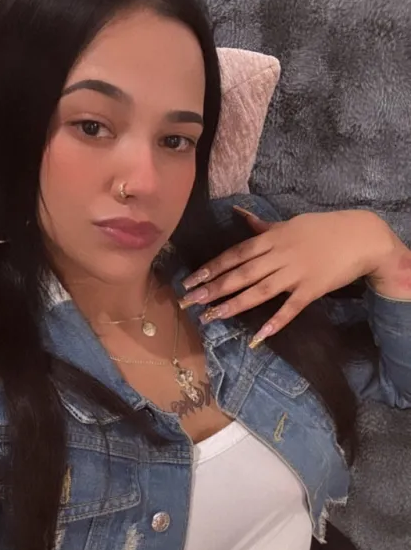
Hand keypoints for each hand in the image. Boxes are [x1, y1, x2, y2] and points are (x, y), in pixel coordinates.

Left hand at [180, 205, 398, 346]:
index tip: (190, 280)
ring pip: (260, 291)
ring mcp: (296, 273)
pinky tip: (259, 336)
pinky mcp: (312, 290)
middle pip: (241, 274)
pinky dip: (275, 322)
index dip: (212, 268)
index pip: (235, 254)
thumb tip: (236, 213)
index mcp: (272, 238)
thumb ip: (260, 225)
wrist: (360, 236)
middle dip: (213, 288)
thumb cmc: (322, 228)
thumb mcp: (289, 222)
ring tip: (212, 317)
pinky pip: (291, 308)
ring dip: (234, 305)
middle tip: (189, 302)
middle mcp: (280, 255)